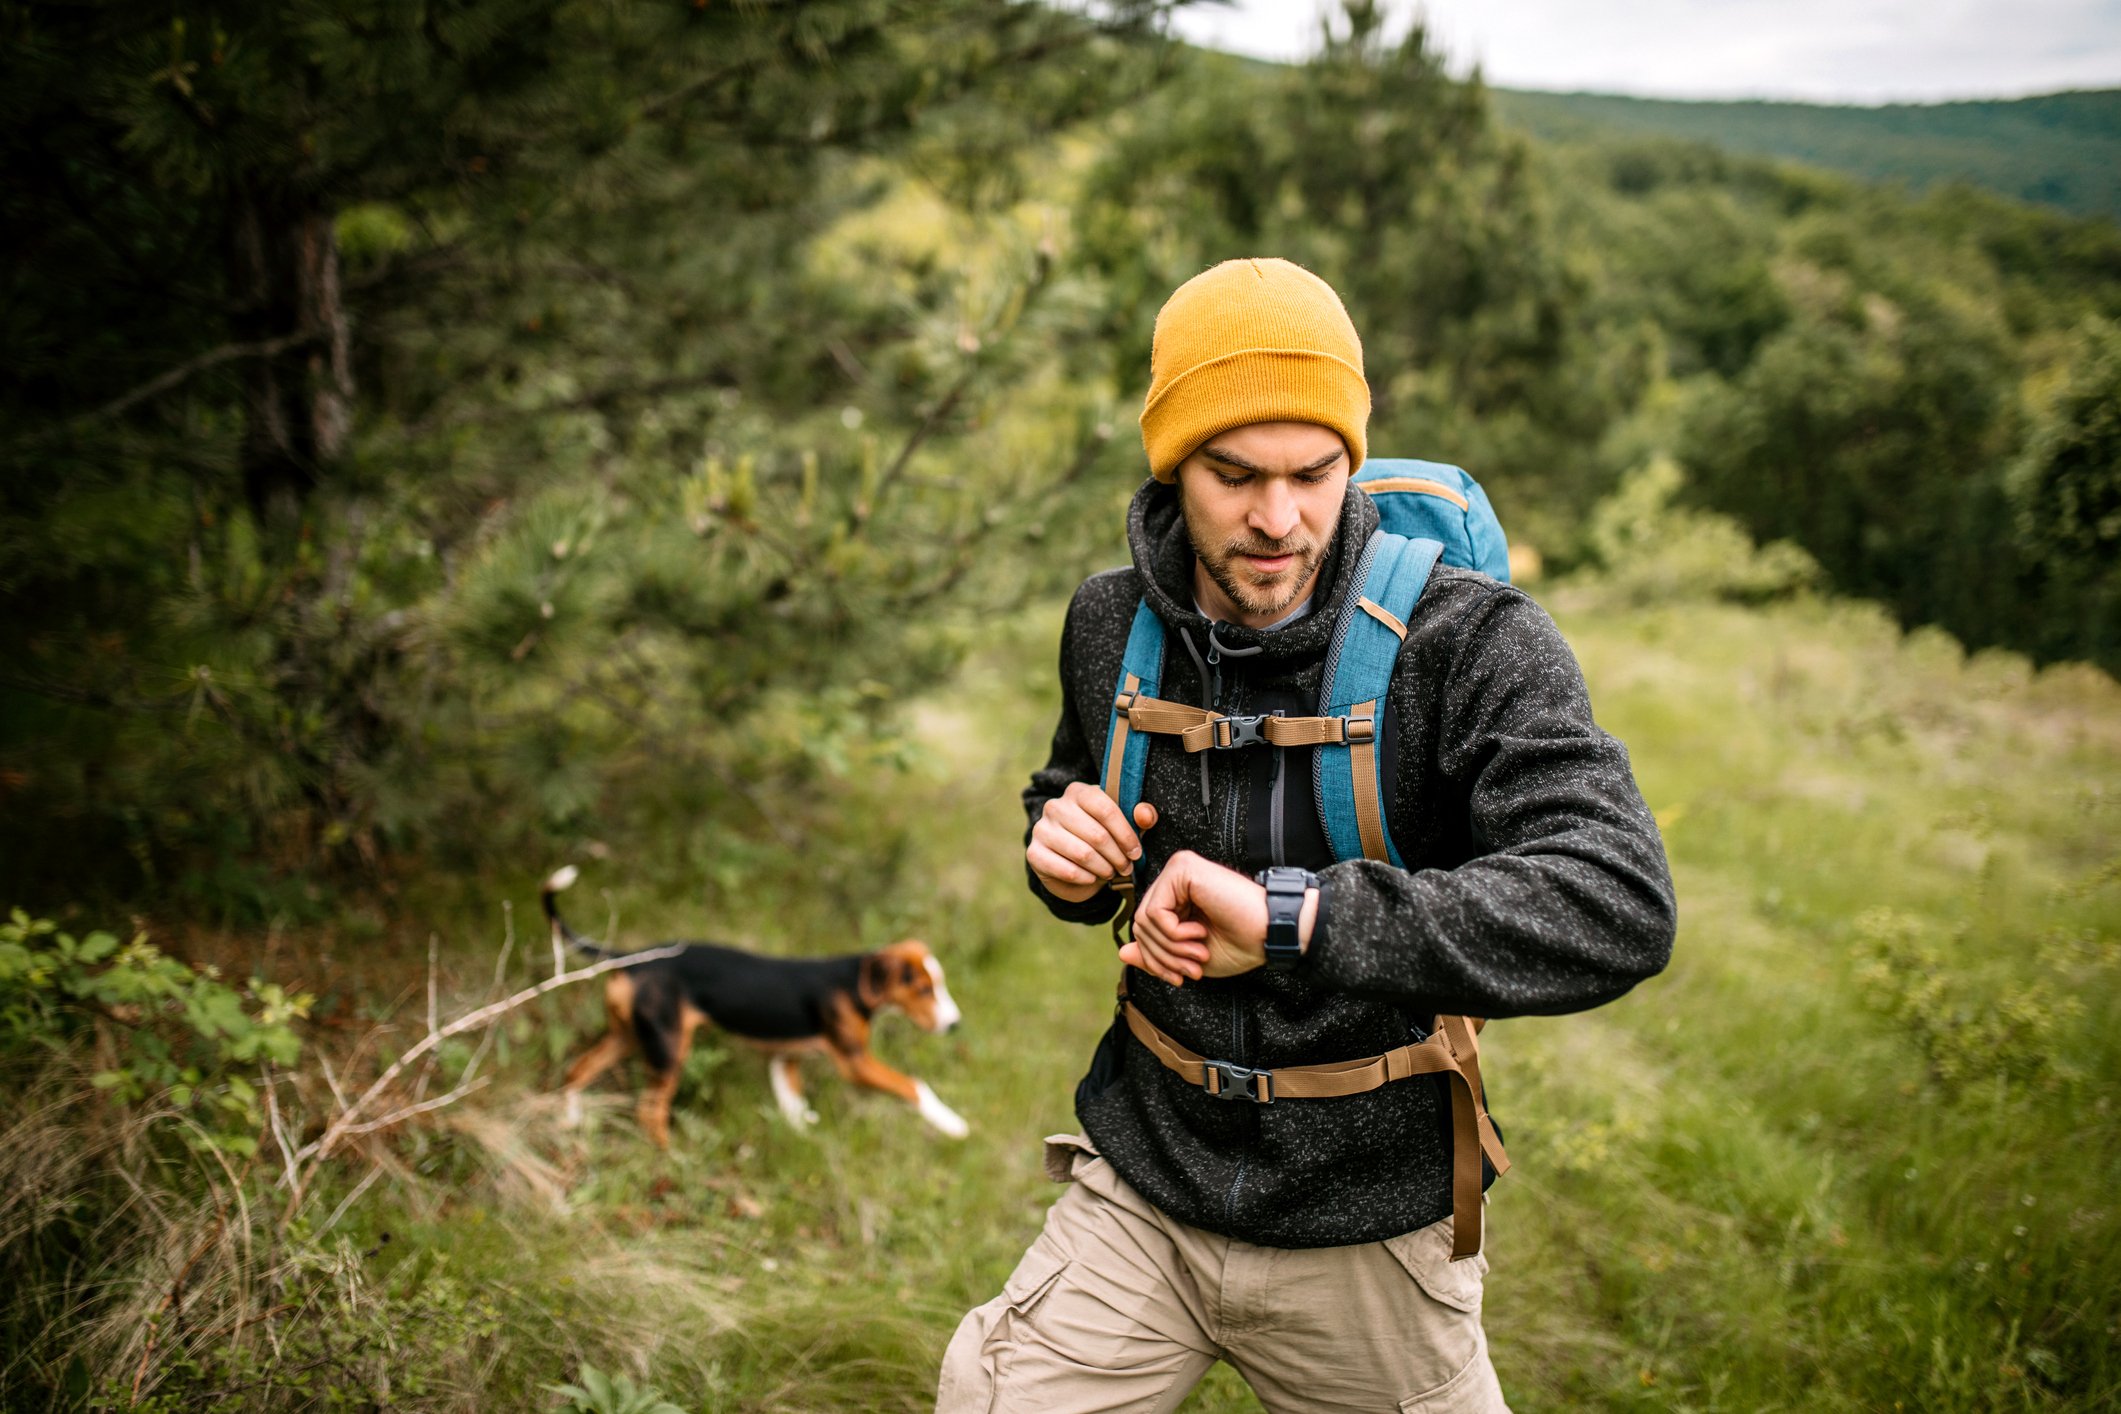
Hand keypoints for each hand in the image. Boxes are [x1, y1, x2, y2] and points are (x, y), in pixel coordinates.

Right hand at [1028, 782, 1157, 903]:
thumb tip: (1146, 815)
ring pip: (1083, 854)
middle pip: (1096, 834)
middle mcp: (1055, 806)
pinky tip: (1092, 878)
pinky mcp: (1034, 853)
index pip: (1106, 809)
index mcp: (1078, 792)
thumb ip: (1139, 817)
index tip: (1136, 852)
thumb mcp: (1122, 826)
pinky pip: (1067, 870)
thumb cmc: (1101, 838)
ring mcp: (1041, 829)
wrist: (1070, 862)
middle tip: (1126, 867)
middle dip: (1117, 856)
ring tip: (1111, 872)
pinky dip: (1086, 878)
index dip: (1125, 834)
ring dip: (1104, 868)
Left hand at [1123, 850, 1267, 981]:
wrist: (1270, 934)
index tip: (1180, 977)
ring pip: (1144, 919)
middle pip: (1140, 924)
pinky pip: (1155, 911)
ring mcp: (1178, 870)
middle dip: (1162, 956)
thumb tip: (1122, 953)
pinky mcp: (1183, 869)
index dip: (1156, 959)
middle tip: (1192, 968)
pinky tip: (1198, 933)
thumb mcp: (1188, 958)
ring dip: (1170, 948)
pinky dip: (1173, 933)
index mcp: (1177, 896)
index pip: (1144, 928)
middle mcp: (1174, 878)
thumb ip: (1156, 954)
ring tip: (1198, 952)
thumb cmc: (1239, 944)